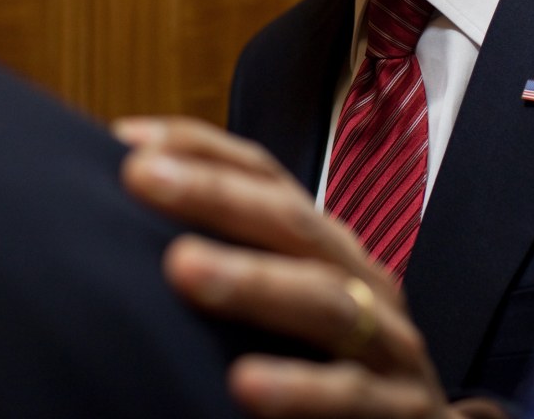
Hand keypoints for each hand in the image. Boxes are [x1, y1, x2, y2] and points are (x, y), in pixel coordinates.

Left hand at [117, 117, 504, 418]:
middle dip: (216, 193)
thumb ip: (227, 265)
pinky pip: (353, 396)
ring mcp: (390, 346)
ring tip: (182, 266)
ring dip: (254, 280)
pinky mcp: (405, 413)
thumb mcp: (287, 310)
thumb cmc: (334, 370)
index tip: (128, 141)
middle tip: (141, 176)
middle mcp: (363, 284)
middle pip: (292, 223)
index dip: (204, 152)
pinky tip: (245, 383)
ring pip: (325, 301)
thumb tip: (128, 213)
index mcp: (328, 251)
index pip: (268, 181)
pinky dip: (302, 388)